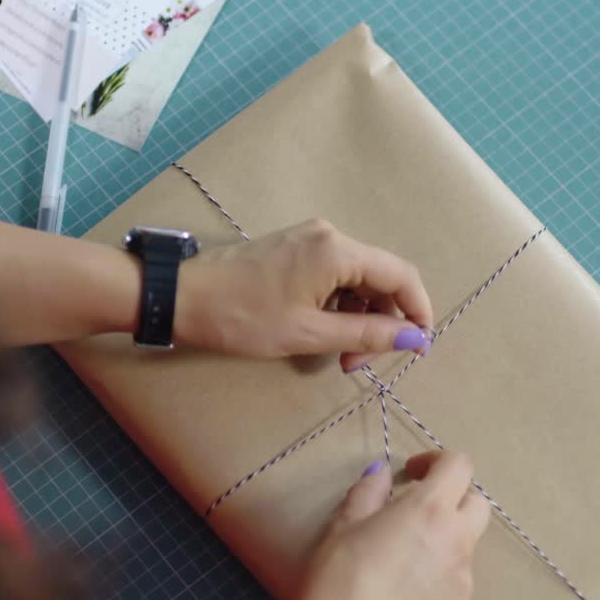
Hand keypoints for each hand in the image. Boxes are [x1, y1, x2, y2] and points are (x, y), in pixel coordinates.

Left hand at [174, 219, 433, 370]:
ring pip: (357, 280)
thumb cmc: (242, 317)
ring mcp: (310, 240)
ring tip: (339, 355)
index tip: (418, 347)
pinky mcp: (294, 250)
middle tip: (359, 363)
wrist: (181, 297)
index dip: (418, 312)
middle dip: (382, 322)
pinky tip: (323, 333)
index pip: (402, 276)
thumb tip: (413, 338)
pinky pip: (335, 276)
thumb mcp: (309, 334)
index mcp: (338, 250)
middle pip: (380, 278)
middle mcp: (330, 236)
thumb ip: (366, 335)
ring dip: (359, 319)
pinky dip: (339, 307)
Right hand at [242, 452, 490, 599]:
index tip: (414, 473)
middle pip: (478, 505)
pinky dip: (437, 583)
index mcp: (430, 510)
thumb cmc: (339, 578)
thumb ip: (370, 491)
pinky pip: (456, 588)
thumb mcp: (345, 524)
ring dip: (443, 544)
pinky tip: (404, 598)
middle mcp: (458, 542)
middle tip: (419, 511)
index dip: (437, 461)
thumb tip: (382, 473)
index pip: (459, 465)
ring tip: (403, 564)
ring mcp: (464, 582)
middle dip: (453, 500)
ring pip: (465, 550)